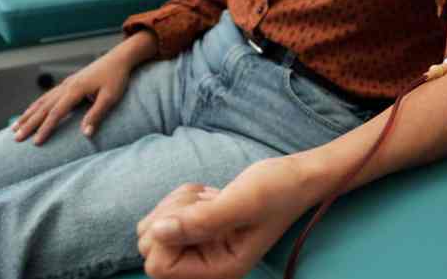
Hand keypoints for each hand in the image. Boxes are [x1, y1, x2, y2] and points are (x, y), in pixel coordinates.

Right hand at [12, 30, 157, 145]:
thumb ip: (97, 115)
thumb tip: (85, 134)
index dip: (45, 129)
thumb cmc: (117, 78)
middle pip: (43, 108)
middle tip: (16, 138)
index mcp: (75, 90)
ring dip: (28, 115)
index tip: (35, 142)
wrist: (118, 59)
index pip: (56, 113)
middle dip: (29, 124)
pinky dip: (36, 105)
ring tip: (16, 127)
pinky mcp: (69, 83)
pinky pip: (48, 96)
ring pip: (42, 101)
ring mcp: (66, 83)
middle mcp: (66, 86)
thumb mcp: (110, 97)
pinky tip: (31, 111)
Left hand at [138, 158, 309, 278]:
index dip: (168, 234)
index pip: (158, 265)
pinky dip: (184, 198)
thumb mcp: (243, 202)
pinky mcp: (200, 231)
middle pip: (151, 246)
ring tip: (213, 197)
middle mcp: (207, 265)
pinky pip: (167, 214)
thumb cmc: (278, 190)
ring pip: (156, 227)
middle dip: (172, 214)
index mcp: (219, 271)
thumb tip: (158, 232)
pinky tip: (212, 195)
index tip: (198, 211)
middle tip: (207, 202)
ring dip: (179, 203)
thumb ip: (202, 220)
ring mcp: (202, 249)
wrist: (296, 177)